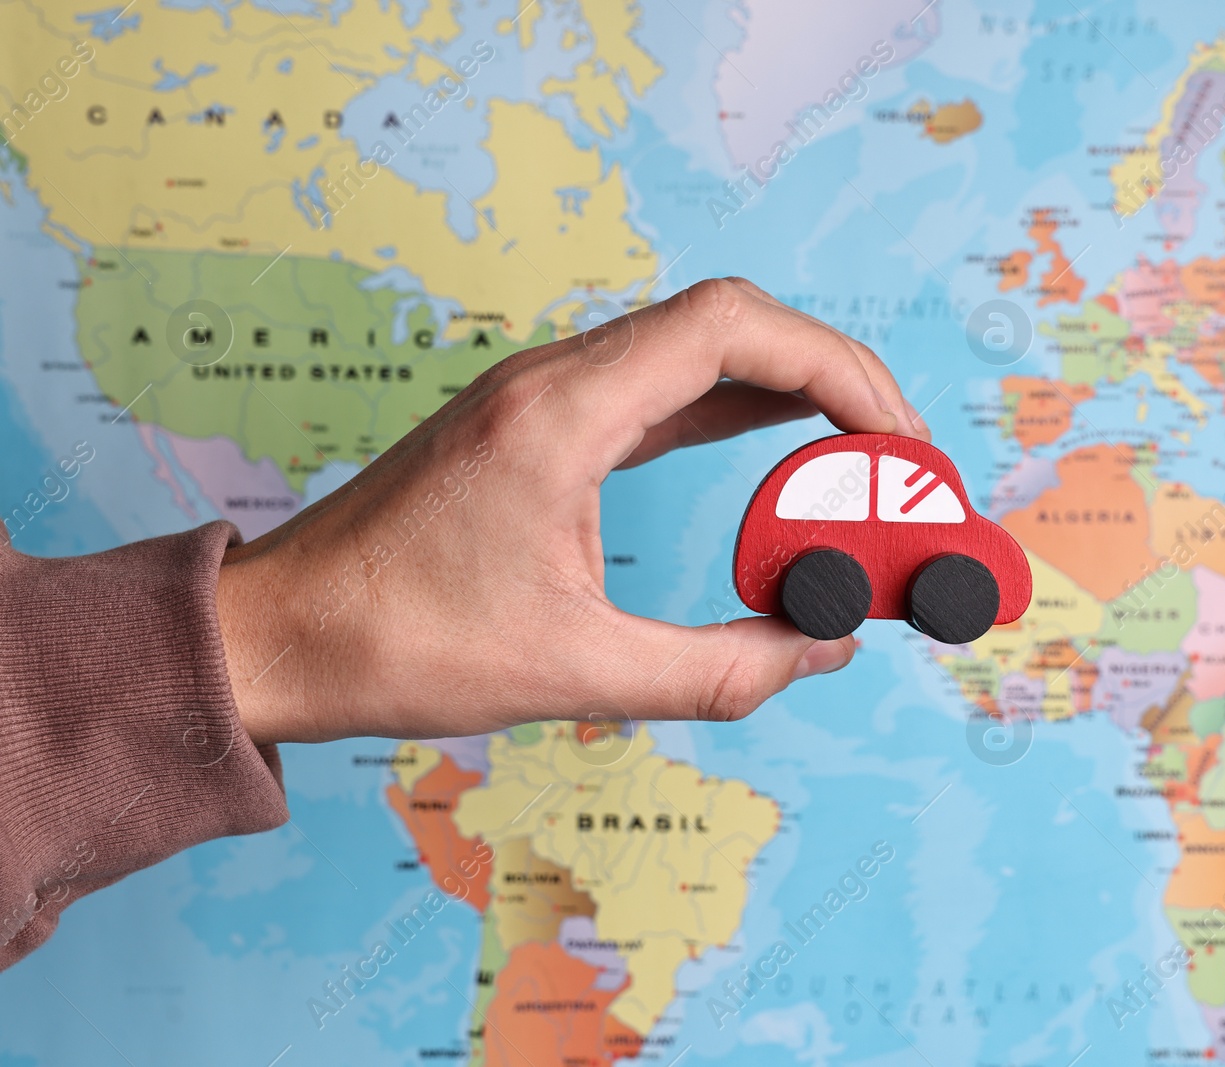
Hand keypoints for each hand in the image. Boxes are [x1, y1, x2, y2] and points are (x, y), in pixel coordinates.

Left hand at [216, 279, 930, 744]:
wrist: (278, 632)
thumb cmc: (396, 646)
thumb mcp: (572, 671)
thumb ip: (715, 668)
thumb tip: (820, 650)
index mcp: (562, 413)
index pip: (734, 328)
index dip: (838, 369)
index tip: (896, 442)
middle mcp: (556, 379)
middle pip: (732, 321)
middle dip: (834, 376)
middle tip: (899, 457)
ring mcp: (545, 395)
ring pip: (700, 346)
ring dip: (789, 386)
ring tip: (859, 453)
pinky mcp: (539, 426)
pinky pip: (662, 386)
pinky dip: (735, 406)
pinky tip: (777, 443)